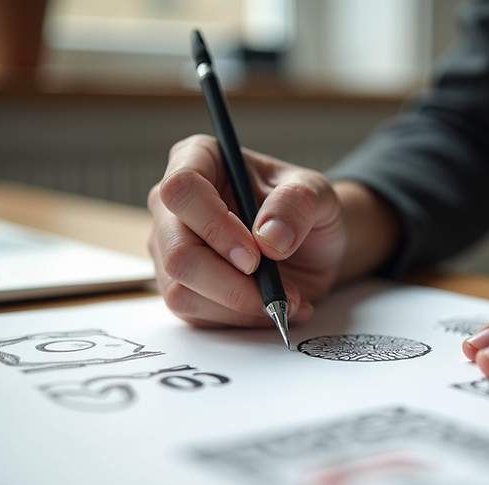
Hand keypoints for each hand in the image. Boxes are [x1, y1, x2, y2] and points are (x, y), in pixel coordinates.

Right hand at [148, 135, 344, 326]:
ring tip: (286, 299)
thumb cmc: (305, 210)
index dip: (215, 227)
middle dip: (228, 281)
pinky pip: (196, 314)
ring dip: (239, 306)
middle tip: (275, 290)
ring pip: (181, 290)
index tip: (255, 255)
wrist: (311, 247)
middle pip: (177, 251)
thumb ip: (297, 204)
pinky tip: (272, 308)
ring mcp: (171, 248)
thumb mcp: (317, 194)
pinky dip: (240, 319)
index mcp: (198, 160)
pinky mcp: (181, 287)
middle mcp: (173, 206)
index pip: (182, 190)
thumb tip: (270, 237)